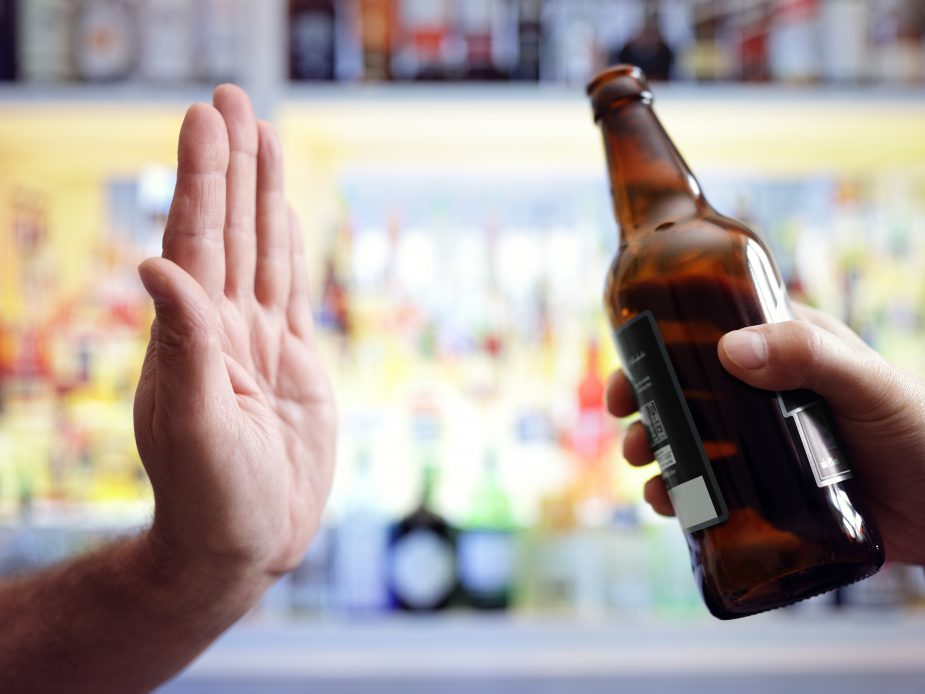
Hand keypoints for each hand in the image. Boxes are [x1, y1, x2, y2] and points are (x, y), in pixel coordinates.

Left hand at [134, 86, 335, 582]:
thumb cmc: (209, 501)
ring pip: (261, 252)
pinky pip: (288, 293)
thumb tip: (156, 263)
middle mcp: (219, 328)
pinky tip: (283, 217)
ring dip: (261, 194)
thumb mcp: (195, 427)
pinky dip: (287, 248)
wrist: (238, 548)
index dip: (203, 177)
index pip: (198, 238)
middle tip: (231, 96)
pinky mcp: (291, 366)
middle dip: (230, 163)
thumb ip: (183, 344)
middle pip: (229, 229)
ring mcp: (257, 344)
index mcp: (191, 336)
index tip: (207, 117)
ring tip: (261, 137)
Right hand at [608, 304, 924, 571]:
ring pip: (691, 444)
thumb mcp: (864, 381)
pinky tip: (670, 506)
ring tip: (647, 472)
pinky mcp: (766, 495)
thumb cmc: (918, 427)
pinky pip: (711, 493)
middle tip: (632, 433)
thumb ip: (806, 357)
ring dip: (659, 456)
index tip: (626, 370)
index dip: (655, 349)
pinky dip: (682, 497)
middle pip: (685, 395)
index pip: (704, 336)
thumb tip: (729, 350)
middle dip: (648, 412)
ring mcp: (761, 446)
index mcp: (780, 351)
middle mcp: (761, 395)